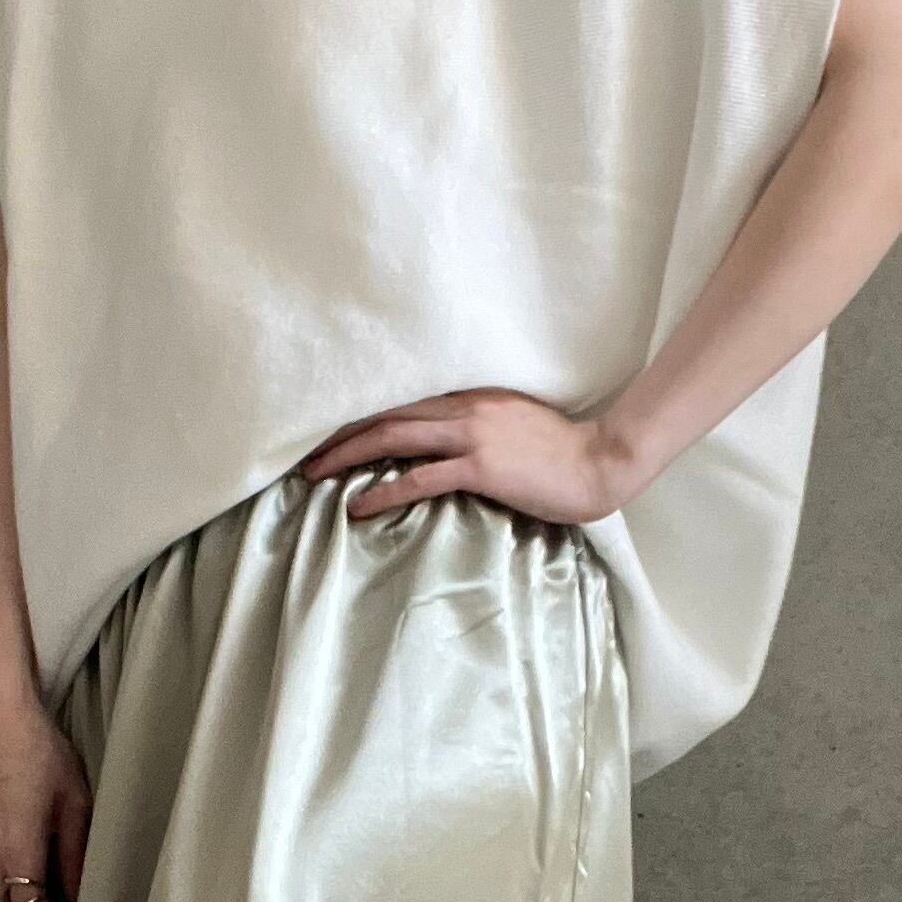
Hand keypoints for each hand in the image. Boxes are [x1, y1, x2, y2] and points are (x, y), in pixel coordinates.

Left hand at [298, 390, 635, 525]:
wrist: (599, 463)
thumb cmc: (561, 453)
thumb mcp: (512, 426)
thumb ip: (476, 426)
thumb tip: (441, 443)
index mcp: (470, 396)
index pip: (401, 401)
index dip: (360, 414)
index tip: (328, 429)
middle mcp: (463, 408)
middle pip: (385, 413)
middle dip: (338, 432)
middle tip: (302, 451)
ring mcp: (471, 435)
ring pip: (392, 438)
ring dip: (346, 455)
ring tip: (314, 475)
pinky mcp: (481, 467)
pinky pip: (419, 478)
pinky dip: (383, 490)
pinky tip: (357, 505)